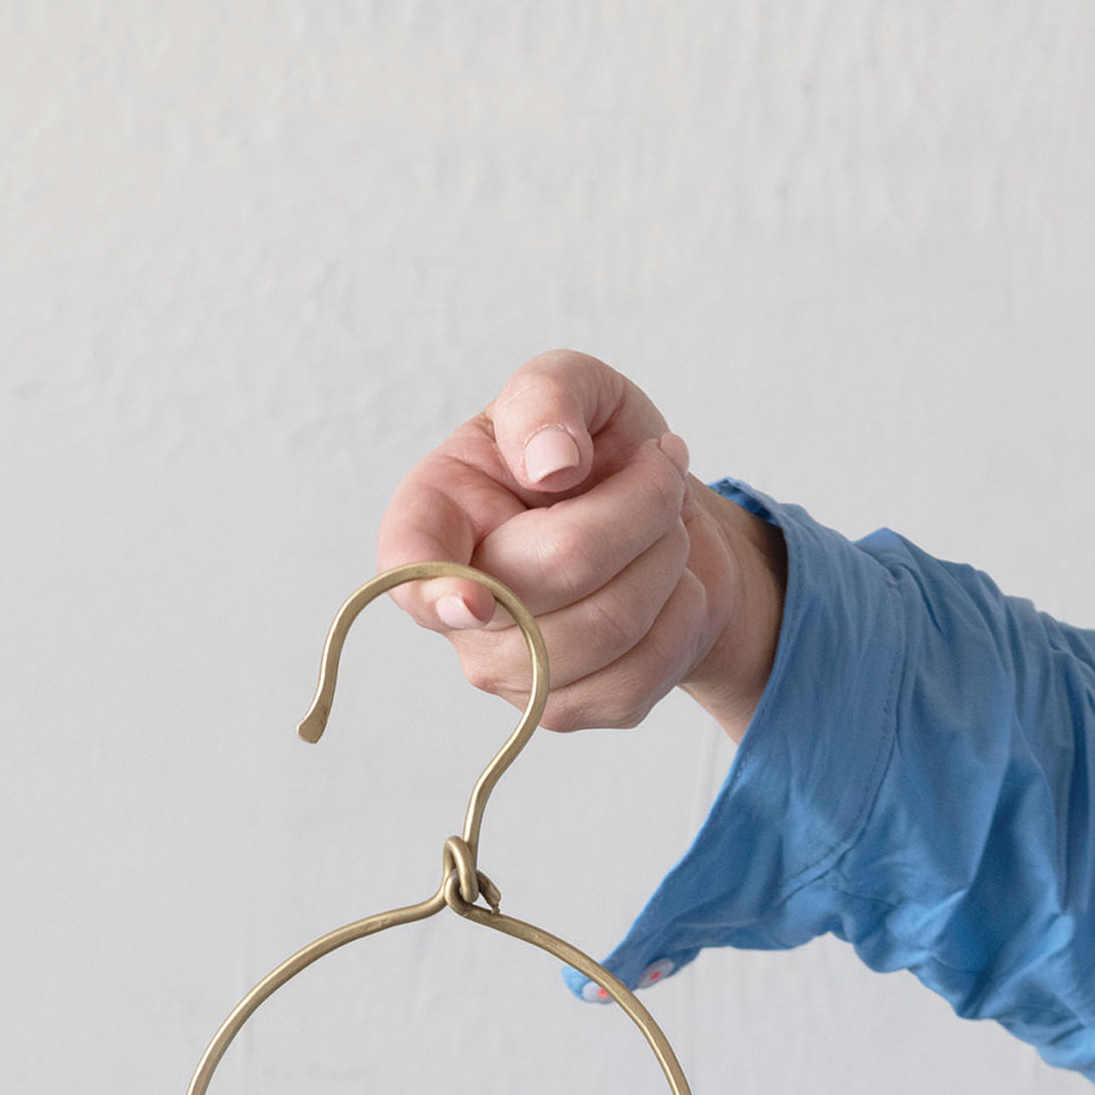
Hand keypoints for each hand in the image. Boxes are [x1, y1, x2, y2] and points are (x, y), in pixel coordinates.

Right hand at [373, 349, 784, 751]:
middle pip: (551, 579)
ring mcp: (506, 669)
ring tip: (669, 524)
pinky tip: (674, 584)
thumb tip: (550, 464)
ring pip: (607, 629)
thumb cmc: (595, 448)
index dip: (435, 591)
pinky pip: (642, 674)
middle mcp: (457, 605)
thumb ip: (547, 397)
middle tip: (662, 471)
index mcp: (435, 515)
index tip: (475, 601)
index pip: (410, 566)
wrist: (662, 521)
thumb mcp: (575, 385)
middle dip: (637, 512)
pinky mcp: (564, 709)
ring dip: (667, 559)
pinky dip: (684, 613)